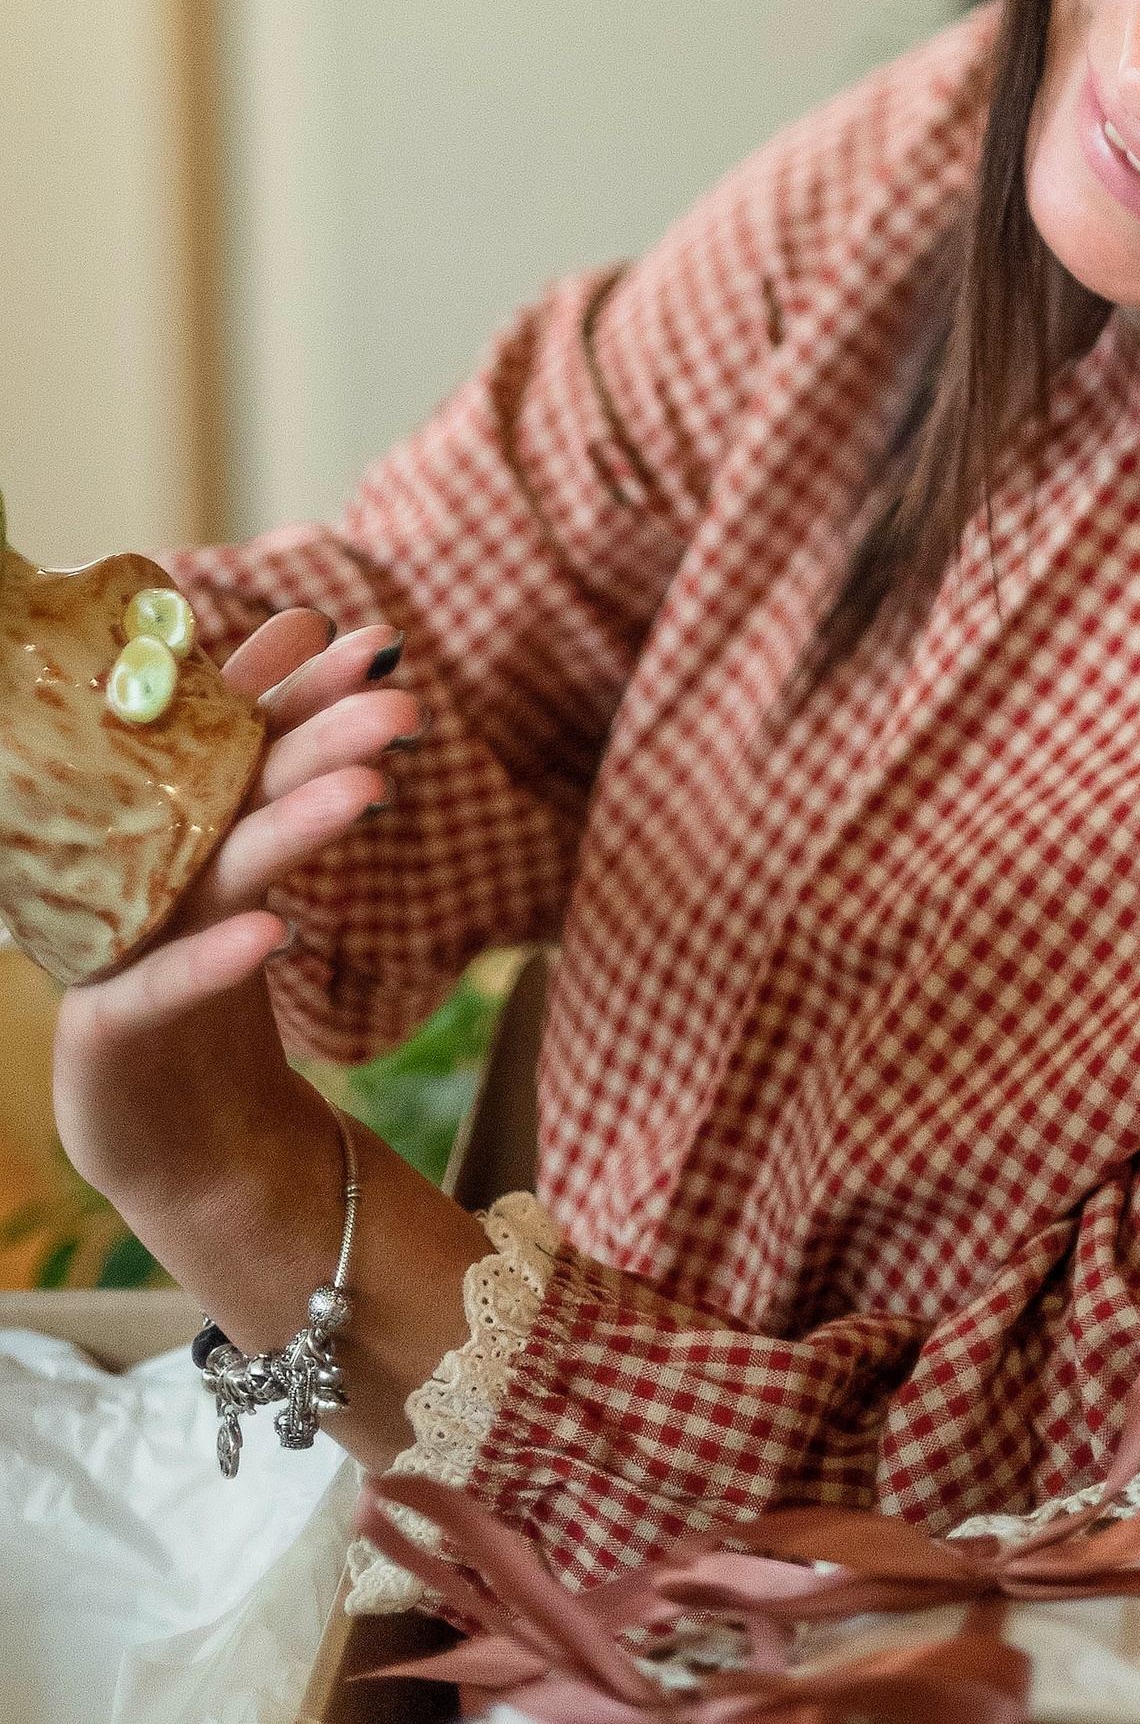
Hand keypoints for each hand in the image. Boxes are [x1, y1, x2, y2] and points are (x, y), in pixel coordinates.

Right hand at [51, 608, 420, 1224]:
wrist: (185, 1141)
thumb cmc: (219, 979)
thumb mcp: (256, 866)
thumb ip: (280, 756)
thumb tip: (314, 624)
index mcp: (177, 826)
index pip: (239, 740)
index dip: (299, 689)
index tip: (376, 641)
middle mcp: (146, 872)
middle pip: (234, 794)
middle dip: (316, 739)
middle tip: (401, 702)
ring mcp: (122, 947)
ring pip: (215, 875)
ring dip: (289, 828)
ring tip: (369, 791)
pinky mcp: (110, 1030)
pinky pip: (164, 987)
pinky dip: (215, 958)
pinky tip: (273, 932)